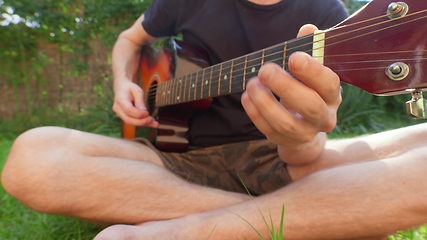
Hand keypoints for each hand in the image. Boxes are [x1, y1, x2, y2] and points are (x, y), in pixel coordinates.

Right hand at [112, 79, 158, 127]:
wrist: (121, 87)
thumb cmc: (130, 88)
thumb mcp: (137, 91)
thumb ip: (140, 102)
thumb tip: (144, 113)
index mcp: (120, 99)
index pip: (128, 110)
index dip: (139, 114)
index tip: (147, 113)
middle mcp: (118, 108)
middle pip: (128, 119)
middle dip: (141, 122)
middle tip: (152, 120)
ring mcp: (119, 113)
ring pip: (130, 122)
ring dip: (142, 124)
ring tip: (154, 123)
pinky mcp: (123, 116)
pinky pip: (132, 121)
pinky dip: (141, 123)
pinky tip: (151, 123)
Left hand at [241, 25, 340, 156]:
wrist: (304, 123)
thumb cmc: (305, 87)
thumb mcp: (310, 69)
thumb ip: (309, 48)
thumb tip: (307, 29)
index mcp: (332, 95)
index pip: (329, 84)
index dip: (313, 71)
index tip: (294, 57)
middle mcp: (324, 117)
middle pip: (309, 106)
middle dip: (285, 86)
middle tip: (265, 69)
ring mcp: (305, 133)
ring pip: (286, 124)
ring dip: (265, 102)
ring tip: (251, 83)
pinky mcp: (286, 142)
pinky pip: (269, 131)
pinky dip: (255, 113)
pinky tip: (246, 97)